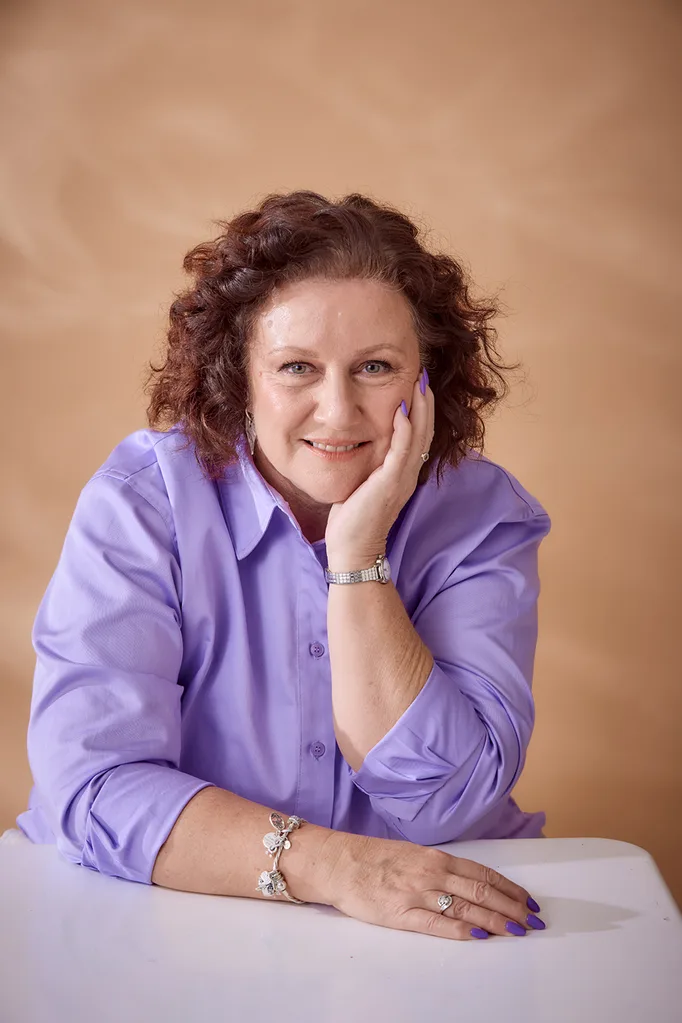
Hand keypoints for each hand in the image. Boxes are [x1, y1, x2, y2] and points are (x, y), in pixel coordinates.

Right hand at [319, 831, 545, 940]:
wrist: (339, 863)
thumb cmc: (374, 858)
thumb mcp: (413, 854)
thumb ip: (440, 867)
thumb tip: (470, 883)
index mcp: (437, 856)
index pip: (483, 873)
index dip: (510, 889)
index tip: (529, 902)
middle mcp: (433, 872)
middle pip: (482, 891)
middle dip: (512, 907)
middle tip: (534, 922)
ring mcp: (418, 893)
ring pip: (467, 907)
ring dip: (496, 920)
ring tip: (518, 931)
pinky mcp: (402, 914)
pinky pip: (438, 923)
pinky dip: (462, 929)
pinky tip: (480, 935)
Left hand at [325, 368, 434, 567]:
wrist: (353, 549)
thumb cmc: (353, 520)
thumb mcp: (364, 484)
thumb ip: (369, 464)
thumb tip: (359, 442)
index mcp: (404, 474)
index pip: (419, 436)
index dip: (421, 410)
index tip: (418, 385)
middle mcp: (409, 474)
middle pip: (425, 431)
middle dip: (425, 402)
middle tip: (424, 374)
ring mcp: (402, 479)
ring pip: (419, 437)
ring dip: (420, 408)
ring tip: (419, 383)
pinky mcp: (390, 484)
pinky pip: (402, 451)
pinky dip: (404, 429)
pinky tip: (401, 410)